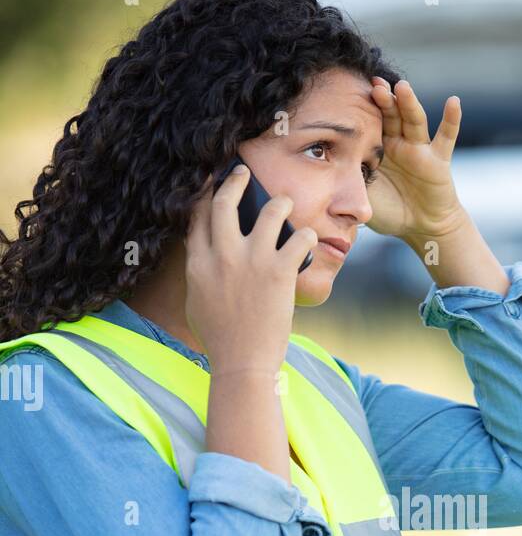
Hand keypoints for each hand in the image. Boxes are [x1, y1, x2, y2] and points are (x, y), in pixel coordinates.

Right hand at [184, 165, 317, 374]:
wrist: (242, 363)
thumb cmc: (220, 339)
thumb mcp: (196, 302)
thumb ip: (199, 272)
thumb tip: (202, 254)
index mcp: (198, 263)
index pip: (198, 216)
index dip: (205, 194)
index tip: (212, 182)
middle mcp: (222, 255)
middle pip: (225, 202)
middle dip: (234, 180)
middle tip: (242, 171)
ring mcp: (252, 261)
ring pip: (269, 210)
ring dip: (281, 202)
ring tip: (286, 202)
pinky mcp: (279, 272)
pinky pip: (299, 238)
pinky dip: (308, 236)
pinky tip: (310, 240)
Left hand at [366, 78, 466, 242]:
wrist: (420, 227)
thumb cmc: (390, 211)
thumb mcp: (365, 195)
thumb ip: (353, 179)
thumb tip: (333, 166)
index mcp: (379, 148)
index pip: (371, 122)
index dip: (364, 108)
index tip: (353, 91)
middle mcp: (399, 142)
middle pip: (392, 115)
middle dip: (385, 100)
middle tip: (375, 84)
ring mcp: (420, 148)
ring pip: (414, 121)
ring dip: (410, 103)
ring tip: (403, 87)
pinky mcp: (439, 159)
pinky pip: (446, 137)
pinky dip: (452, 119)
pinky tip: (454, 101)